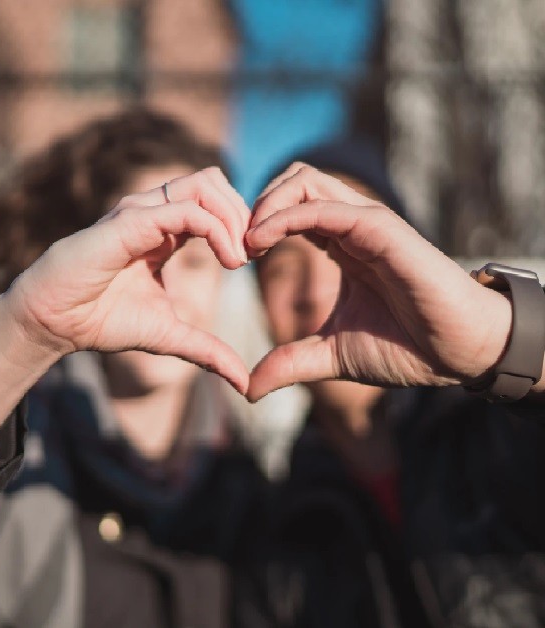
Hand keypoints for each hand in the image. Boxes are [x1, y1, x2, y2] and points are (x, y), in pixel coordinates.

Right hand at [1, 167, 252, 393]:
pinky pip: (186, 210)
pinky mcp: (129, 223)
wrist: (55, 322)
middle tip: (253, 253)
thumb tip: (244, 382)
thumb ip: (207, 350)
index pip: (212, 201)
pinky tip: (228, 261)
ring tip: (240, 256)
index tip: (253, 261)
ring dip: (233, 216)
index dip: (240, 224)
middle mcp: (151, 212)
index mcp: (162, 230)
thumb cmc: (100, 320)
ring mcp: (139, 212)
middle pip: (213, 181)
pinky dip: (217, 229)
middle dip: (243, 213)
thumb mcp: (168, 335)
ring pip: (204, 184)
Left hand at [245, 164, 514, 400]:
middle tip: (233, 244)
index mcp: (340, 245)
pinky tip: (260, 242)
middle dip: (254, 203)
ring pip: (304, 180)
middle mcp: (351, 226)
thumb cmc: (407, 349)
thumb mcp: (331, 357)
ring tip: (245, 242)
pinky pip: (323, 206)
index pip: (289, 207)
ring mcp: (366, 223)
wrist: (459, 354)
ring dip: (264, 204)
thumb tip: (248, 389)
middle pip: (293, 180)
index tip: (232, 258)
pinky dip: (284, 216)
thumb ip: (290, 363)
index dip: (255, 223)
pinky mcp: (380, 229)